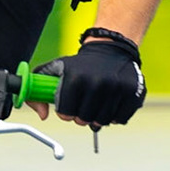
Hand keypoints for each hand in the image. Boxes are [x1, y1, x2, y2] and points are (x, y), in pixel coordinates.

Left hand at [29, 39, 144, 128]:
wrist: (110, 49)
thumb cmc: (79, 65)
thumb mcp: (54, 69)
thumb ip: (36, 89)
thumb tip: (42, 115)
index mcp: (75, 78)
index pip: (66, 113)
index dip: (65, 112)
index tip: (68, 106)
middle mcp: (97, 83)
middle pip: (84, 120)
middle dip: (80, 115)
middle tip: (82, 105)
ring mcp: (117, 89)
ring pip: (102, 121)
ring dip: (97, 117)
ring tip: (95, 103)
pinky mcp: (133, 94)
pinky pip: (120, 120)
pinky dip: (114, 116)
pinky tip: (110, 103)